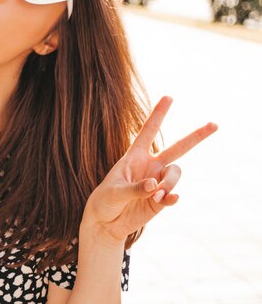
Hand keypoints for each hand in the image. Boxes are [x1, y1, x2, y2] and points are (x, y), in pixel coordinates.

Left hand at [82, 96, 217, 243]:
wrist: (106, 222)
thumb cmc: (105, 201)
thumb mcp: (114, 192)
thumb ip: (135, 188)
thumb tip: (155, 185)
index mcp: (134, 156)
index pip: (148, 131)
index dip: (158, 114)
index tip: (169, 97)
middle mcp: (150, 166)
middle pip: (178, 148)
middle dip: (196, 136)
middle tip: (215, 124)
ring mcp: (158, 182)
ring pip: (176, 174)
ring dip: (169, 183)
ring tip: (154, 195)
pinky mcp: (161, 200)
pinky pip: (174, 195)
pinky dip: (171, 198)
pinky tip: (163, 201)